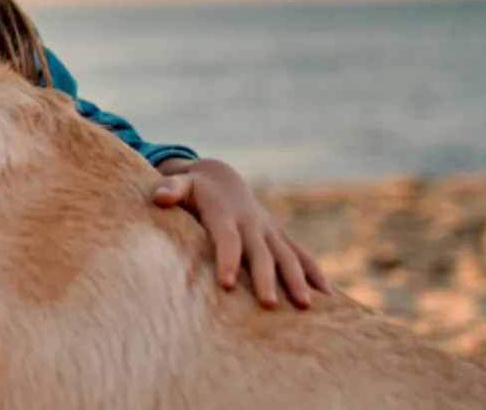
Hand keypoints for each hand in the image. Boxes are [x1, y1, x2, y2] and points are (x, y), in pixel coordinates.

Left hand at [153, 158, 330, 308]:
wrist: (222, 179)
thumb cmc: (194, 189)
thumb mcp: (179, 184)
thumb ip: (169, 189)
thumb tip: (158, 197)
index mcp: (224, 215)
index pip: (227, 239)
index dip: (227, 259)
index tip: (227, 284)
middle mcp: (251, 224)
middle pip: (261, 253)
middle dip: (266, 278)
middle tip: (268, 305)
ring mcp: (268, 231)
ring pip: (287, 255)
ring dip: (297, 279)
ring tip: (305, 305)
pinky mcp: (280, 237)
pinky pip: (301, 254)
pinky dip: (314, 272)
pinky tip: (326, 296)